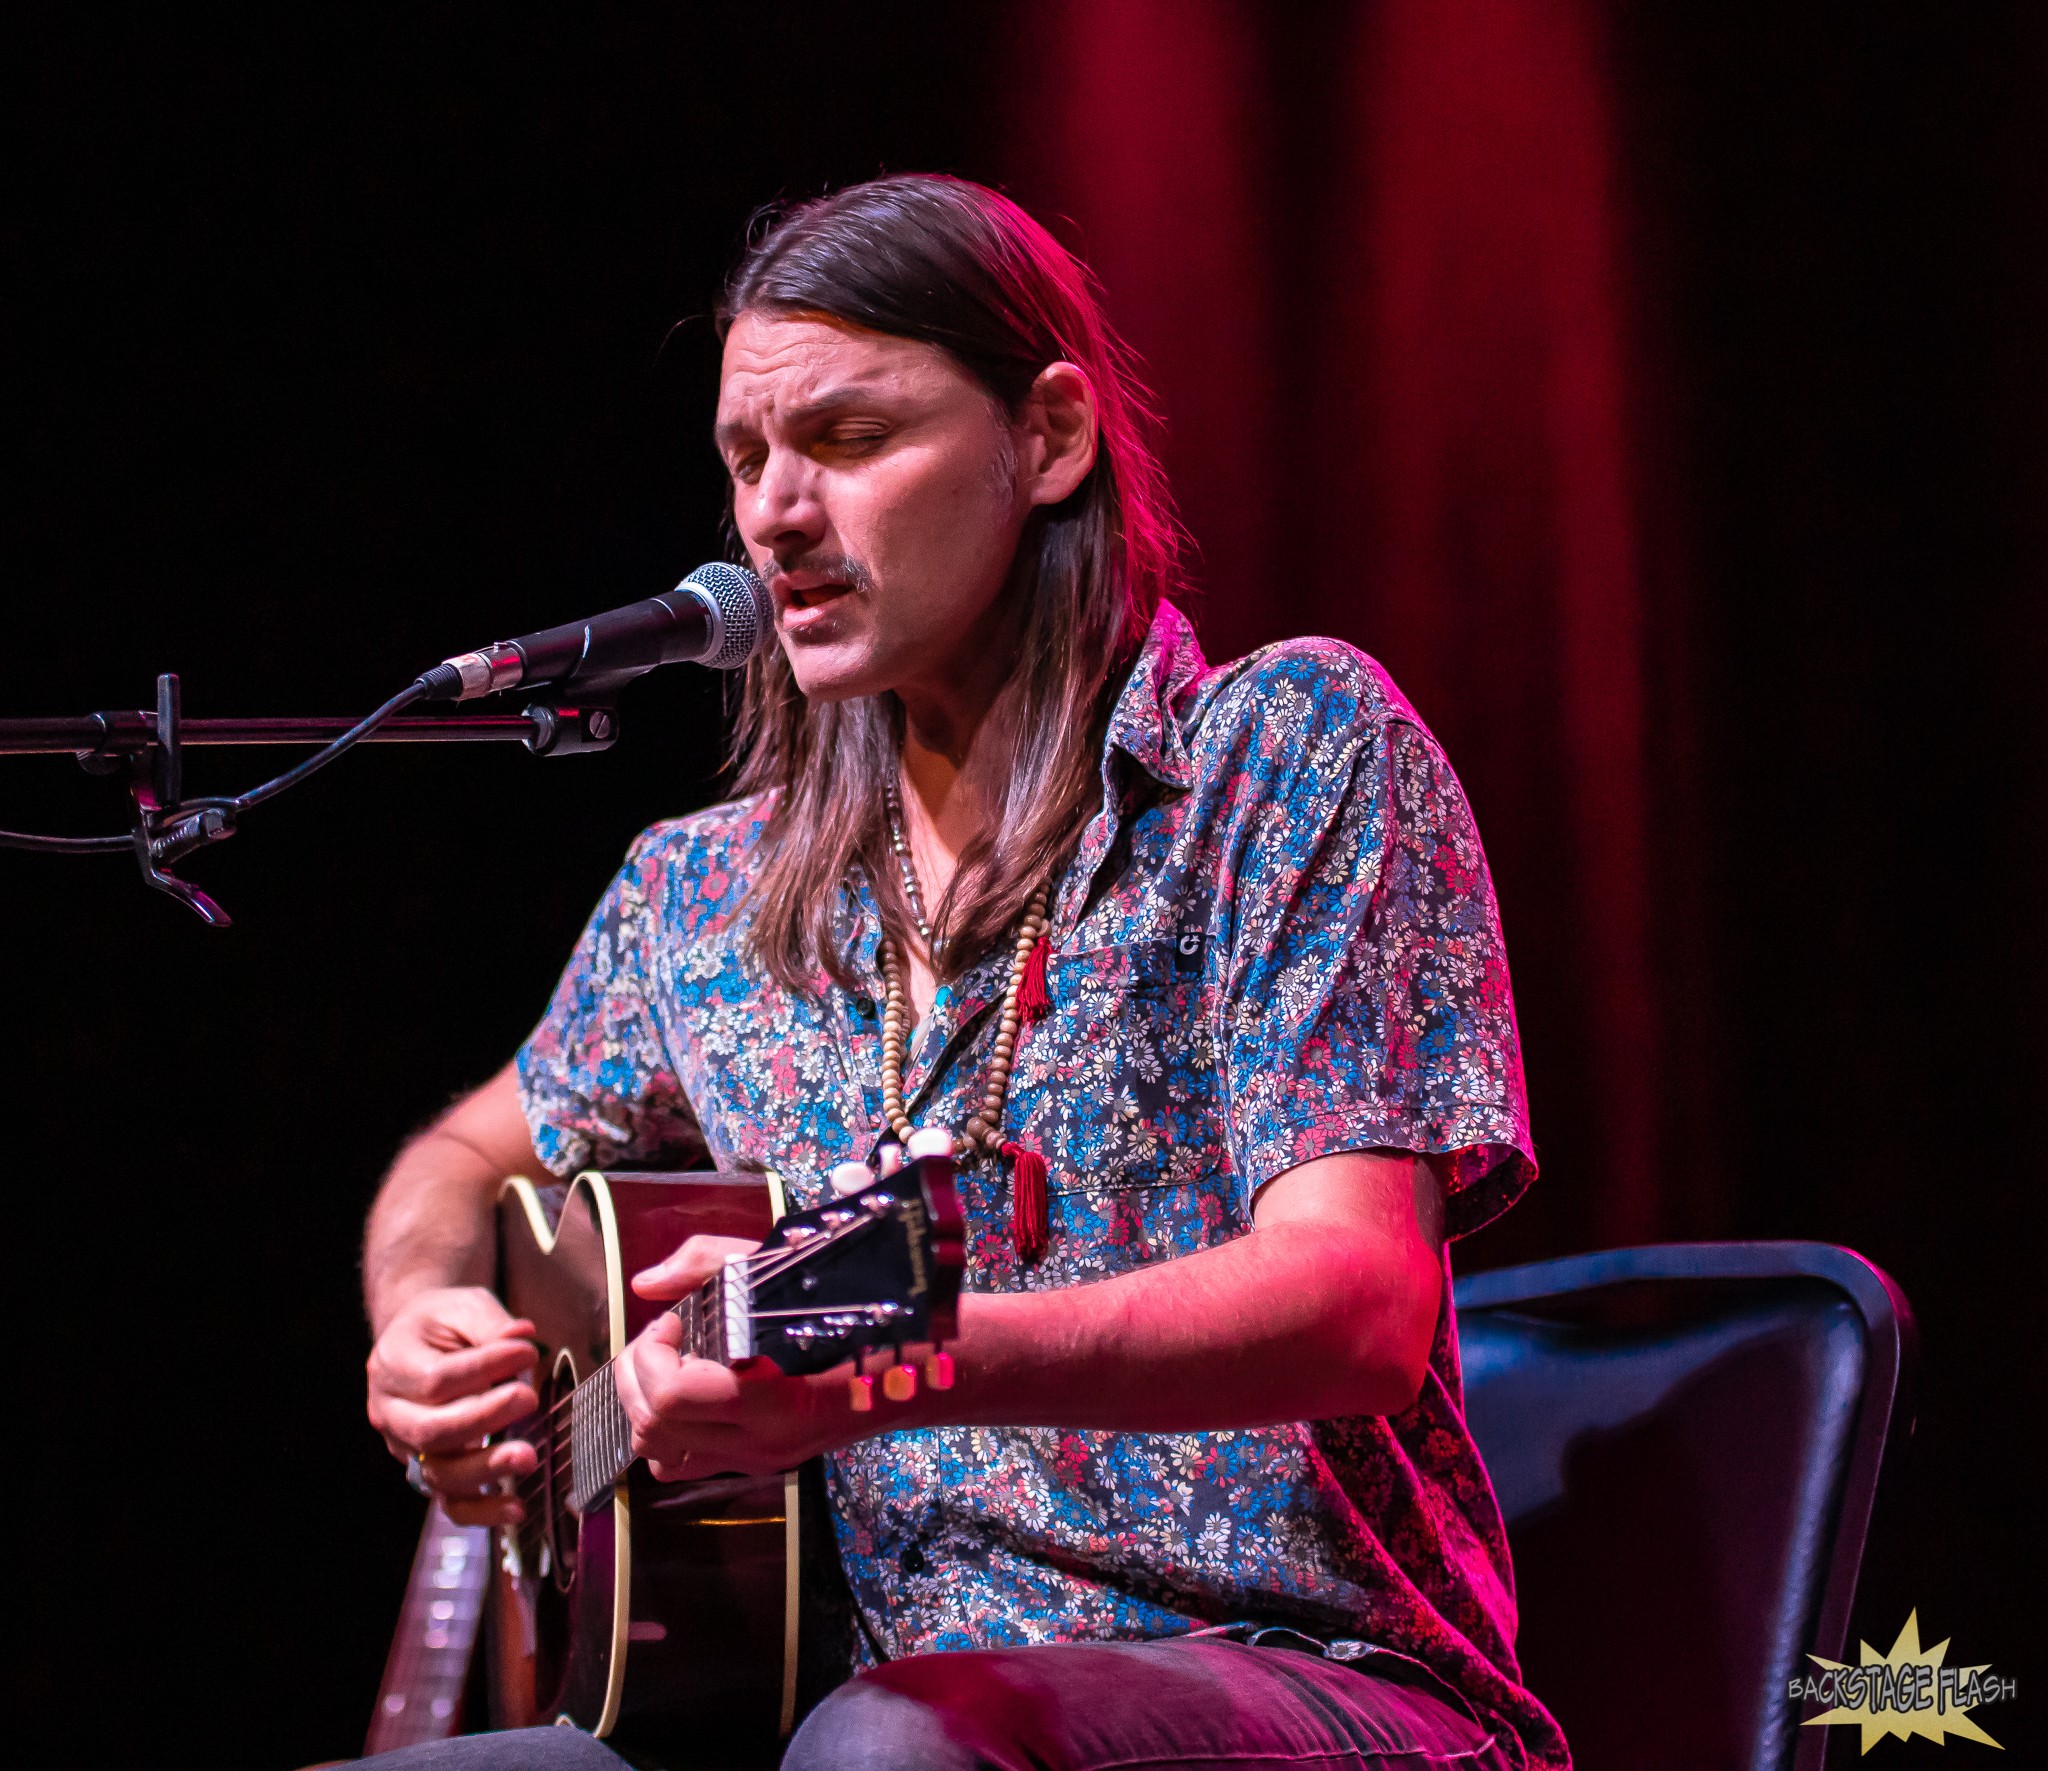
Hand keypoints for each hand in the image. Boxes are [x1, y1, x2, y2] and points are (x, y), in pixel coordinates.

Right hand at [366, 1284, 539, 1526]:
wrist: (417, 1344)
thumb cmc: (445, 1323)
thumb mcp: (463, 1306)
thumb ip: (491, 1323)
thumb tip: (522, 1337)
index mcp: (392, 1365)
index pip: (435, 1379)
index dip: (484, 1368)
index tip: (527, 1353)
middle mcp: (390, 1413)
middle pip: (430, 1431)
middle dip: (483, 1419)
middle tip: (529, 1400)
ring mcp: (406, 1449)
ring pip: (438, 1474)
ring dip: (486, 1468)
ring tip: (528, 1456)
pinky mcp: (428, 1473)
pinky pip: (450, 1503)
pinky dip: (482, 1511)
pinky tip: (516, 1508)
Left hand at [617, 1233, 839, 1479]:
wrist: (905, 1371)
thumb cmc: (852, 1312)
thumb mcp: (783, 1269)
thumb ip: (708, 1264)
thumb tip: (647, 1283)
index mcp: (772, 1397)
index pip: (672, 1395)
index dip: (652, 1352)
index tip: (672, 1319)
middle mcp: (760, 1441)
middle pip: (654, 1426)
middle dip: (639, 1374)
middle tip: (662, 1337)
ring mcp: (756, 1459)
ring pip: (658, 1454)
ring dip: (646, 1405)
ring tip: (667, 1366)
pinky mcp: (755, 1464)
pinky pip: (681, 1466)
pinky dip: (665, 1435)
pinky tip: (683, 1397)